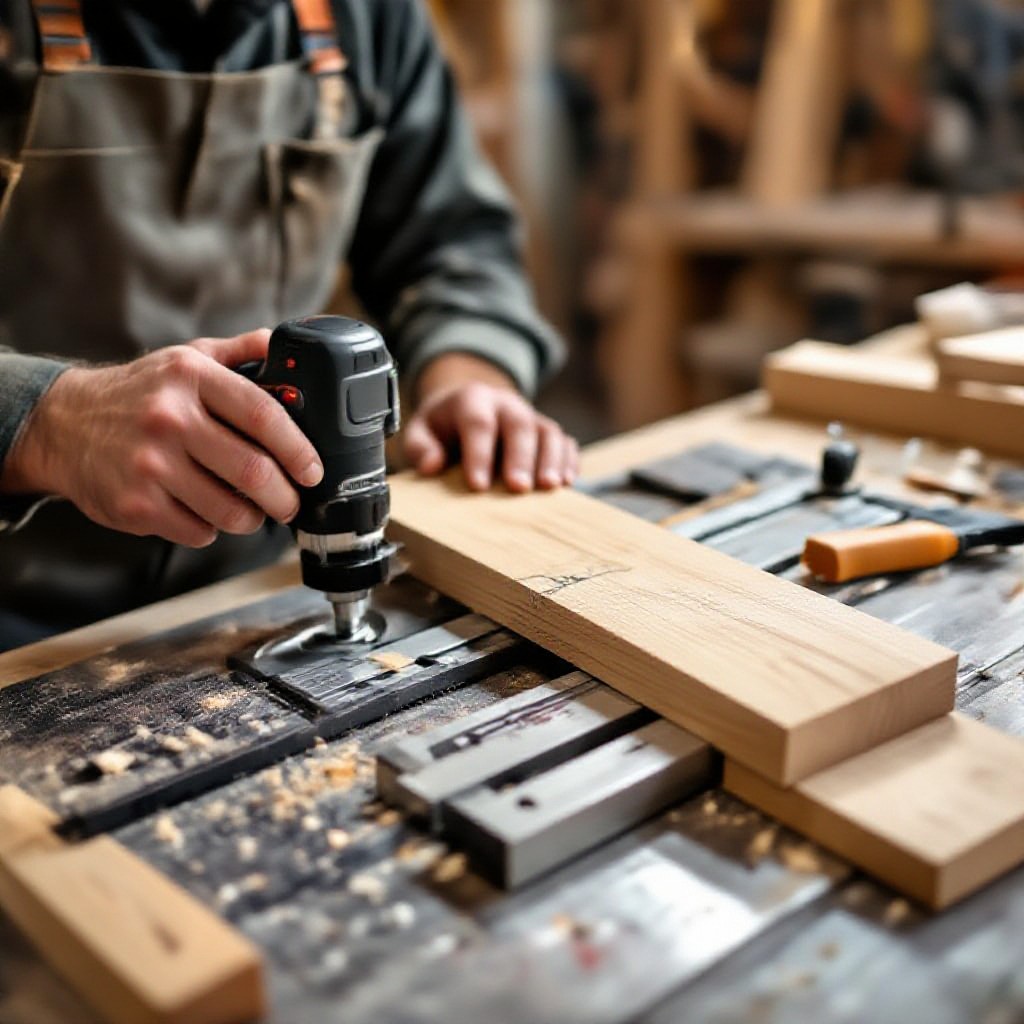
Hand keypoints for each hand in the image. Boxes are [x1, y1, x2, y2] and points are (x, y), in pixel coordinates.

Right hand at [1, 330, 323, 546]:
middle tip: (291, 503)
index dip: (298, 448)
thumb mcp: (186, 358)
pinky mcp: (135, 504)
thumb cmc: (138, 393)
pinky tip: (207, 514)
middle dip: (285, 497)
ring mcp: (150, 464)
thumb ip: (239, 352)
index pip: (262, 415)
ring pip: (229, 511)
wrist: (61, 424)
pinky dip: (212, 529)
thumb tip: (288, 343)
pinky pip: (198, 531)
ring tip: (253, 512)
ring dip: (252, 519)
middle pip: (253, 471)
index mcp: (190, 377)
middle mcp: (169, 418)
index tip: (314, 469)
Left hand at [403, 353, 578, 491]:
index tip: (478, 486)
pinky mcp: (546, 431)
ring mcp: (530, 415)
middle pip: (519, 424)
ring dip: (552, 459)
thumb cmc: (442, 427)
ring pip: (548, 431)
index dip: (479, 454)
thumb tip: (431, 466)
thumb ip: (420, 447)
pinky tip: (568, 481)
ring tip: (550, 487)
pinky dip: (569, 460)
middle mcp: (506, 403)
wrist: (467, 406)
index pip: (478, 423)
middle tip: (519, 488)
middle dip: (521, 456)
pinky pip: (565, 441)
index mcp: (472, 400)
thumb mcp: (420, 431)